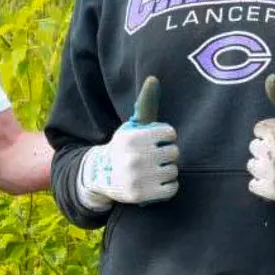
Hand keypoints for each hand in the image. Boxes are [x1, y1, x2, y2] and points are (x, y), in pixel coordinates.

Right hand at [77, 76, 178, 209]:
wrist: (101, 177)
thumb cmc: (122, 149)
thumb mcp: (129, 128)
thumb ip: (144, 107)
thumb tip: (154, 78)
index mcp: (133, 137)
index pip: (169, 134)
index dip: (166, 137)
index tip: (157, 141)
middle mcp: (135, 157)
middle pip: (174, 152)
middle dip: (167, 154)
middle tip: (156, 158)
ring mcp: (138, 178)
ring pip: (173, 170)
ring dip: (167, 171)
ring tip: (154, 171)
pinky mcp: (142, 195)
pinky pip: (172, 188)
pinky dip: (167, 186)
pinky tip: (156, 183)